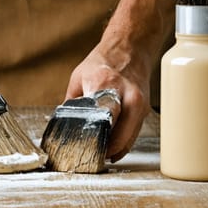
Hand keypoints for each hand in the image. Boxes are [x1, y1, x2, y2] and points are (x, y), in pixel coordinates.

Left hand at [65, 37, 152, 161]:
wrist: (130, 49)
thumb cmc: (102, 63)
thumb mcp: (78, 78)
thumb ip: (71, 102)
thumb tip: (62, 125)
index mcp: (106, 85)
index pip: (102, 118)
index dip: (93, 137)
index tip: (83, 148)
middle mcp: (127, 96)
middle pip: (119, 134)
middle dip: (105, 149)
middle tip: (91, 158)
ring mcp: (139, 104)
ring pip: (129, 138)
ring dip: (114, 150)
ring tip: (99, 156)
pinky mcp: (144, 110)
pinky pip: (134, 133)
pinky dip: (123, 144)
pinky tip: (112, 150)